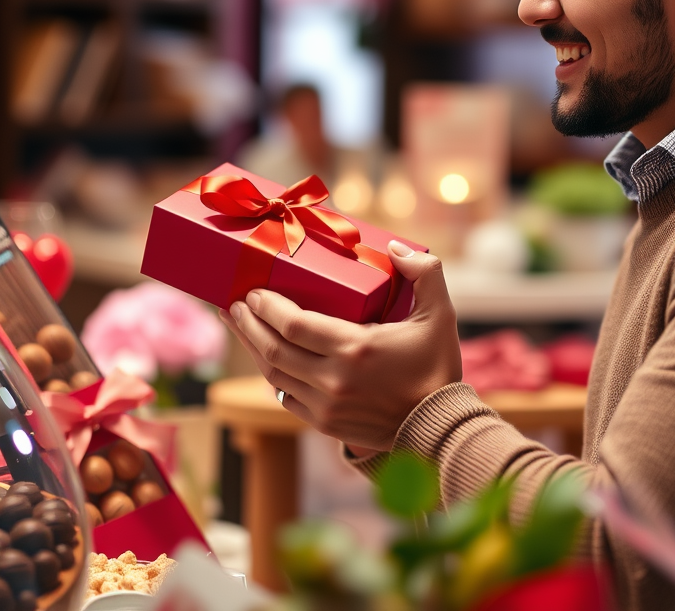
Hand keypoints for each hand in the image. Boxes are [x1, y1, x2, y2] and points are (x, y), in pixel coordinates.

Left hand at [218, 240, 462, 452]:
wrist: (439, 426)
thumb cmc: (437, 367)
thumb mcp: (441, 315)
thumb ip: (424, 273)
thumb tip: (395, 247)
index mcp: (356, 348)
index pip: (293, 325)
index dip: (266, 307)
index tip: (253, 291)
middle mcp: (334, 380)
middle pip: (272, 348)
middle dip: (247, 323)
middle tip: (233, 303)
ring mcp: (326, 405)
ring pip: (273, 374)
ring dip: (251, 347)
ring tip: (239, 325)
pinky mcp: (325, 423)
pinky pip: (285, 397)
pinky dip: (272, 374)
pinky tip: (266, 357)